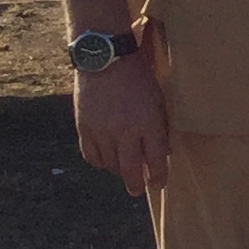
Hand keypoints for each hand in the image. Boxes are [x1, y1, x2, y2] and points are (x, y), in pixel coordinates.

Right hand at [74, 58, 169, 197]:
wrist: (106, 59)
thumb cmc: (138, 77)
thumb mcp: (158, 100)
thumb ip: (160, 127)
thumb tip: (163, 153)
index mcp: (148, 123)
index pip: (157, 160)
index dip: (159, 177)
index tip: (159, 184)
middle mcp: (125, 131)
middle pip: (131, 170)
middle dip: (136, 184)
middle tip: (137, 190)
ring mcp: (103, 131)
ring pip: (110, 165)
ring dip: (118, 171)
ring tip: (123, 171)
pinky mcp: (84, 128)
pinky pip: (91, 155)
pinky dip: (99, 162)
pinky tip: (105, 161)